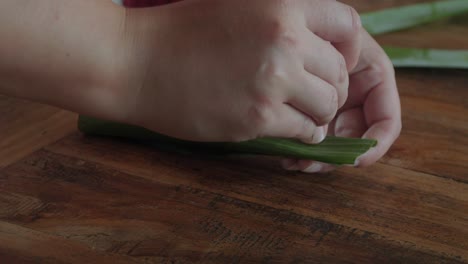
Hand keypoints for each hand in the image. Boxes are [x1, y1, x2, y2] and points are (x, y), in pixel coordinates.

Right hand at [114, 0, 361, 141]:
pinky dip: (304, 132)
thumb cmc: (180, 31)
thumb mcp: (236, 3)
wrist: (136, 62)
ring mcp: (273, 79)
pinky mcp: (257, 117)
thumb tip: (317, 42)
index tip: (336, 63)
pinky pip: (305, 130)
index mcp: (281, 3)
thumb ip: (280, 16)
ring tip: (303, 114)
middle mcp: (285, 38)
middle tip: (315, 95)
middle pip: (339, 71)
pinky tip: (289, 128)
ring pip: (327, 104)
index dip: (348, 48)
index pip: (347, 25)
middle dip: (331, 86)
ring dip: (319, 113)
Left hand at [282, 29, 401, 172]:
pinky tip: (288, 156)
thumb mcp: (341, 38)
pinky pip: (310, 141)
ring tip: (296, 162)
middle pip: (356, 140)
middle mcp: (355, 96)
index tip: (356, 159)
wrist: (289, 25)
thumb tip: (343, 110)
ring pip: (333, 146)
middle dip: (338, 156)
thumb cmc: (316, 24)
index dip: (375, 144)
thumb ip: (345, 67)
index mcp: (373, 78)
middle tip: (313, 163)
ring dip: (318, 158)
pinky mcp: (308, 116)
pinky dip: (301, 152)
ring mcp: (332, 108)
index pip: (385, 119)